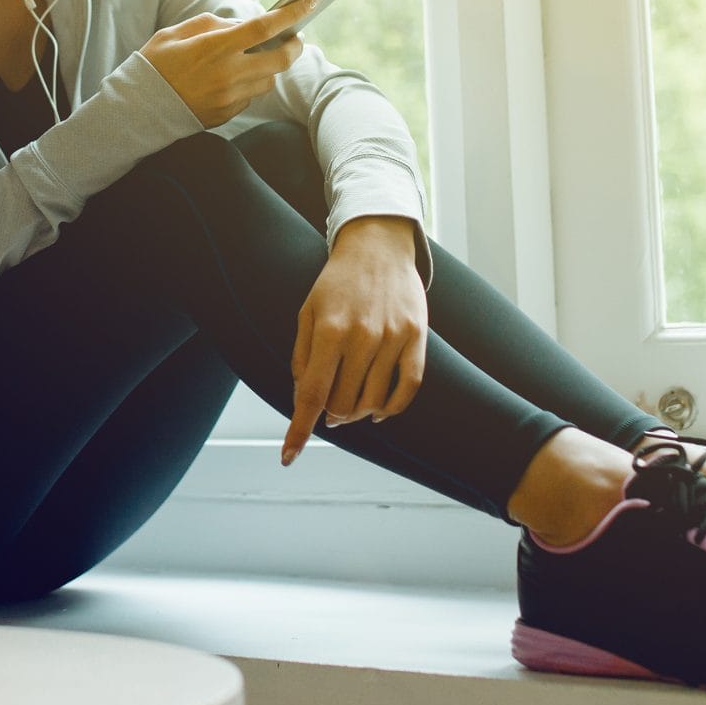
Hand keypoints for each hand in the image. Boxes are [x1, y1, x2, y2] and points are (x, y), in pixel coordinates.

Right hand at [140, 0, 314, 126]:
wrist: (138, 107)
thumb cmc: (156, 63)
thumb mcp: (178, 32)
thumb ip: (214, 24)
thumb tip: (244, 26)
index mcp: (215, 48)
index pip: (264, 27)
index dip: (291, 14)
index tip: (310, 2)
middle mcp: (227, 74)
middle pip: (280, 59)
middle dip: (294, 45)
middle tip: (295, 37)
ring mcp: (229, 97)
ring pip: (269, 79)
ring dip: (270, 66)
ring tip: (256, 57)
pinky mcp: (227, 114)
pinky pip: (251, 96)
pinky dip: (250, 83)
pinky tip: (234, 77)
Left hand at [281, 216, 426, 465]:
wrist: (377, 247)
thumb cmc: (336, 284)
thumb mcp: (307, 313)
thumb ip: (303, 358)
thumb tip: (305, 401)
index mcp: (330, 330)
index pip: (312, 394)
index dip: (298, 430)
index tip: (288, 457)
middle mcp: (364, 335)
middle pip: (344, 403)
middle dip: (331, 416)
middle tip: (329, 410)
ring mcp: (394, 337)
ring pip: (374, 401)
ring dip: (358, 413)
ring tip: (350, 406)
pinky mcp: (418, 337)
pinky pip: (409, 388)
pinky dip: (392, 408)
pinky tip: (379, 411)